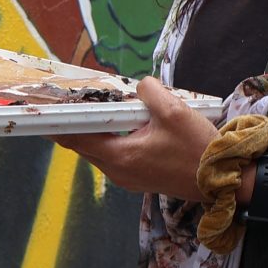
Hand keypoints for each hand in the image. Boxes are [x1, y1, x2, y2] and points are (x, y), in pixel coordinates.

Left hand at [58, 78, 220, 201]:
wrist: (221, 180)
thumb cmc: (197, 148)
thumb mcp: (174, 110)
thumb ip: (149, 92)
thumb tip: (138, 87)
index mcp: (121, 156)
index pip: (77, 138)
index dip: (59, 121)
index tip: (45, 108)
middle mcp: (117, 171)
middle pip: (83, 145)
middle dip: (74, 123)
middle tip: (66, 101)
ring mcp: (126, 178)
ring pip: (97, 151)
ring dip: (92, 131)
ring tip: (90, 108)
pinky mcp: (137, 179)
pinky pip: (112, 156)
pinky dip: (107, 139)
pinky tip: (116, 123)